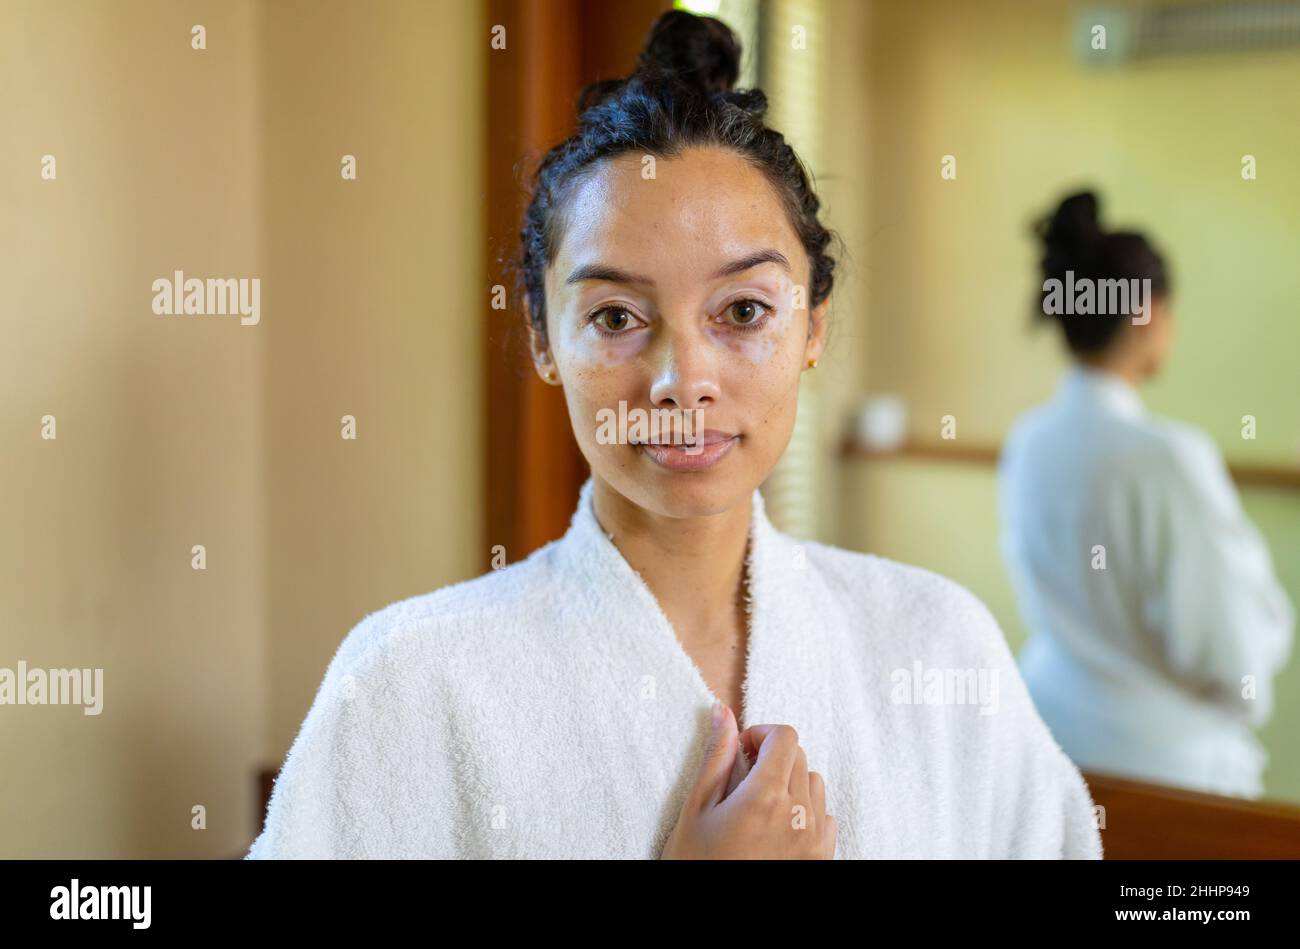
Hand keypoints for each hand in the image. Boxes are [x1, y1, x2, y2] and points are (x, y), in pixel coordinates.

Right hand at [660, 703, 836, 858]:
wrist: (710, 923)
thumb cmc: (697, 864)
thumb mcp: (697, 809)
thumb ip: (716, 756)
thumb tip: (723, 713)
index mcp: (765, 796)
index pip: (785, 736)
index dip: (761, 733)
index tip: (742, 750)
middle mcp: (797, 814)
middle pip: (799, 756)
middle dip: (772, 758)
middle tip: (742, 779)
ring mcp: (813, 839)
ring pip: (814, 784)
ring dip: (790, 782)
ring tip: (759, 805)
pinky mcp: (821, 858)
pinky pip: (825, 816)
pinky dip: (805, 811)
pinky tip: (777, 827)